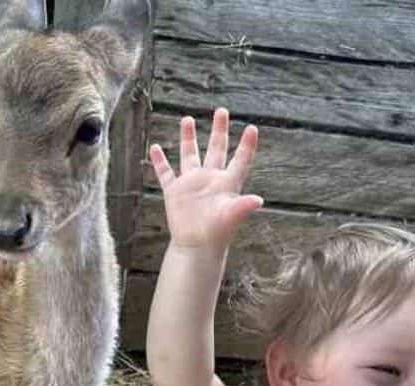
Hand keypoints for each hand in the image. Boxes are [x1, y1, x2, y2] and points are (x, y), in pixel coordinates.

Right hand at [148, 108, 261, 252]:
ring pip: (190, 155)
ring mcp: (192, 184)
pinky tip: (155, 148)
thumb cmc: (217, 233)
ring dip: (189, 138)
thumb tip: (258, 200)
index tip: (252, 127)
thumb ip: (243, 206)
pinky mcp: (175, 192)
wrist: (196, 247)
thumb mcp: (231, 216)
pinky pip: (166, 173)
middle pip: (216, 149)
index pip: (240, 159)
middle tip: (221, 110)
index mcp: (227, 183)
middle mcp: (210, 179)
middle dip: (219, 130)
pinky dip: (160, 161)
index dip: (247, 145)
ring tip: (188, 118)